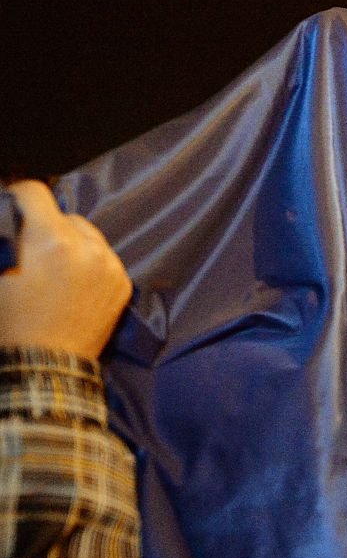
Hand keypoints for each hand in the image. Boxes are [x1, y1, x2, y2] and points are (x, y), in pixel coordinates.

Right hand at [0, 180, 131, 358]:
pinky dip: (90, 262)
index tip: (12, 207)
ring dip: (71, 242)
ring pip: (88, 235)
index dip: (18, 196)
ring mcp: (111, 266)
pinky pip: (105, 258)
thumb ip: (6, 238)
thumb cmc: (8, 321)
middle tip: (32, 249)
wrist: (45, 366)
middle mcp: (88, 247)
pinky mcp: (123, 284)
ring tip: (55, 266)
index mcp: (51, 240)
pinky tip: (74, 282)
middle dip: (46, 225)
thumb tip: (10, 213)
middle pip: (65, 214)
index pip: (36, 191)